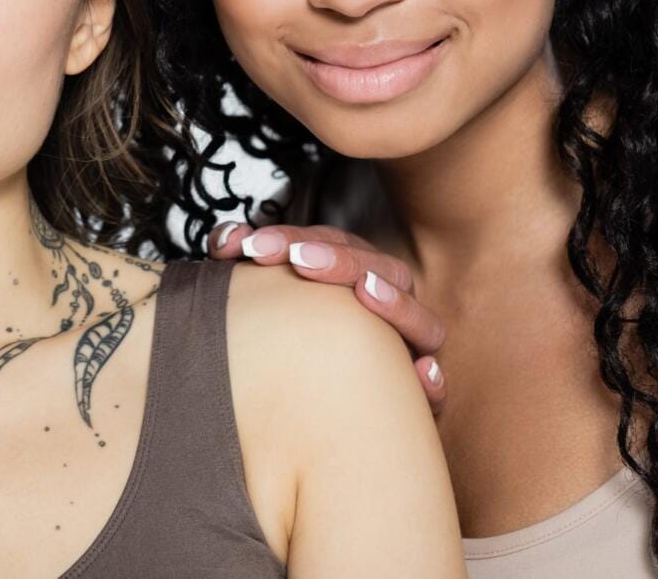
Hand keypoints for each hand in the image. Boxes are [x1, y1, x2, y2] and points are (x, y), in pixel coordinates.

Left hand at [209, 223, 447, 410]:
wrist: (310, 419)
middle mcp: (387, 306)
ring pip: (421, 321)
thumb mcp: (265, 300)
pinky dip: (431, 380)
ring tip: (366, 293)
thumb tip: (223, 241)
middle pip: (378, 269)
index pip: (331, 243)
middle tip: (297, 259)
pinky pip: (434, 389)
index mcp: (352, 276)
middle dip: (338, 259)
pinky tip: (419, 373)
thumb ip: (247, 263)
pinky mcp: (418, 399)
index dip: (294, 237)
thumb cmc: (287, 345)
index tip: (249, 245)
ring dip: (395, 303)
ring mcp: (409, 349)